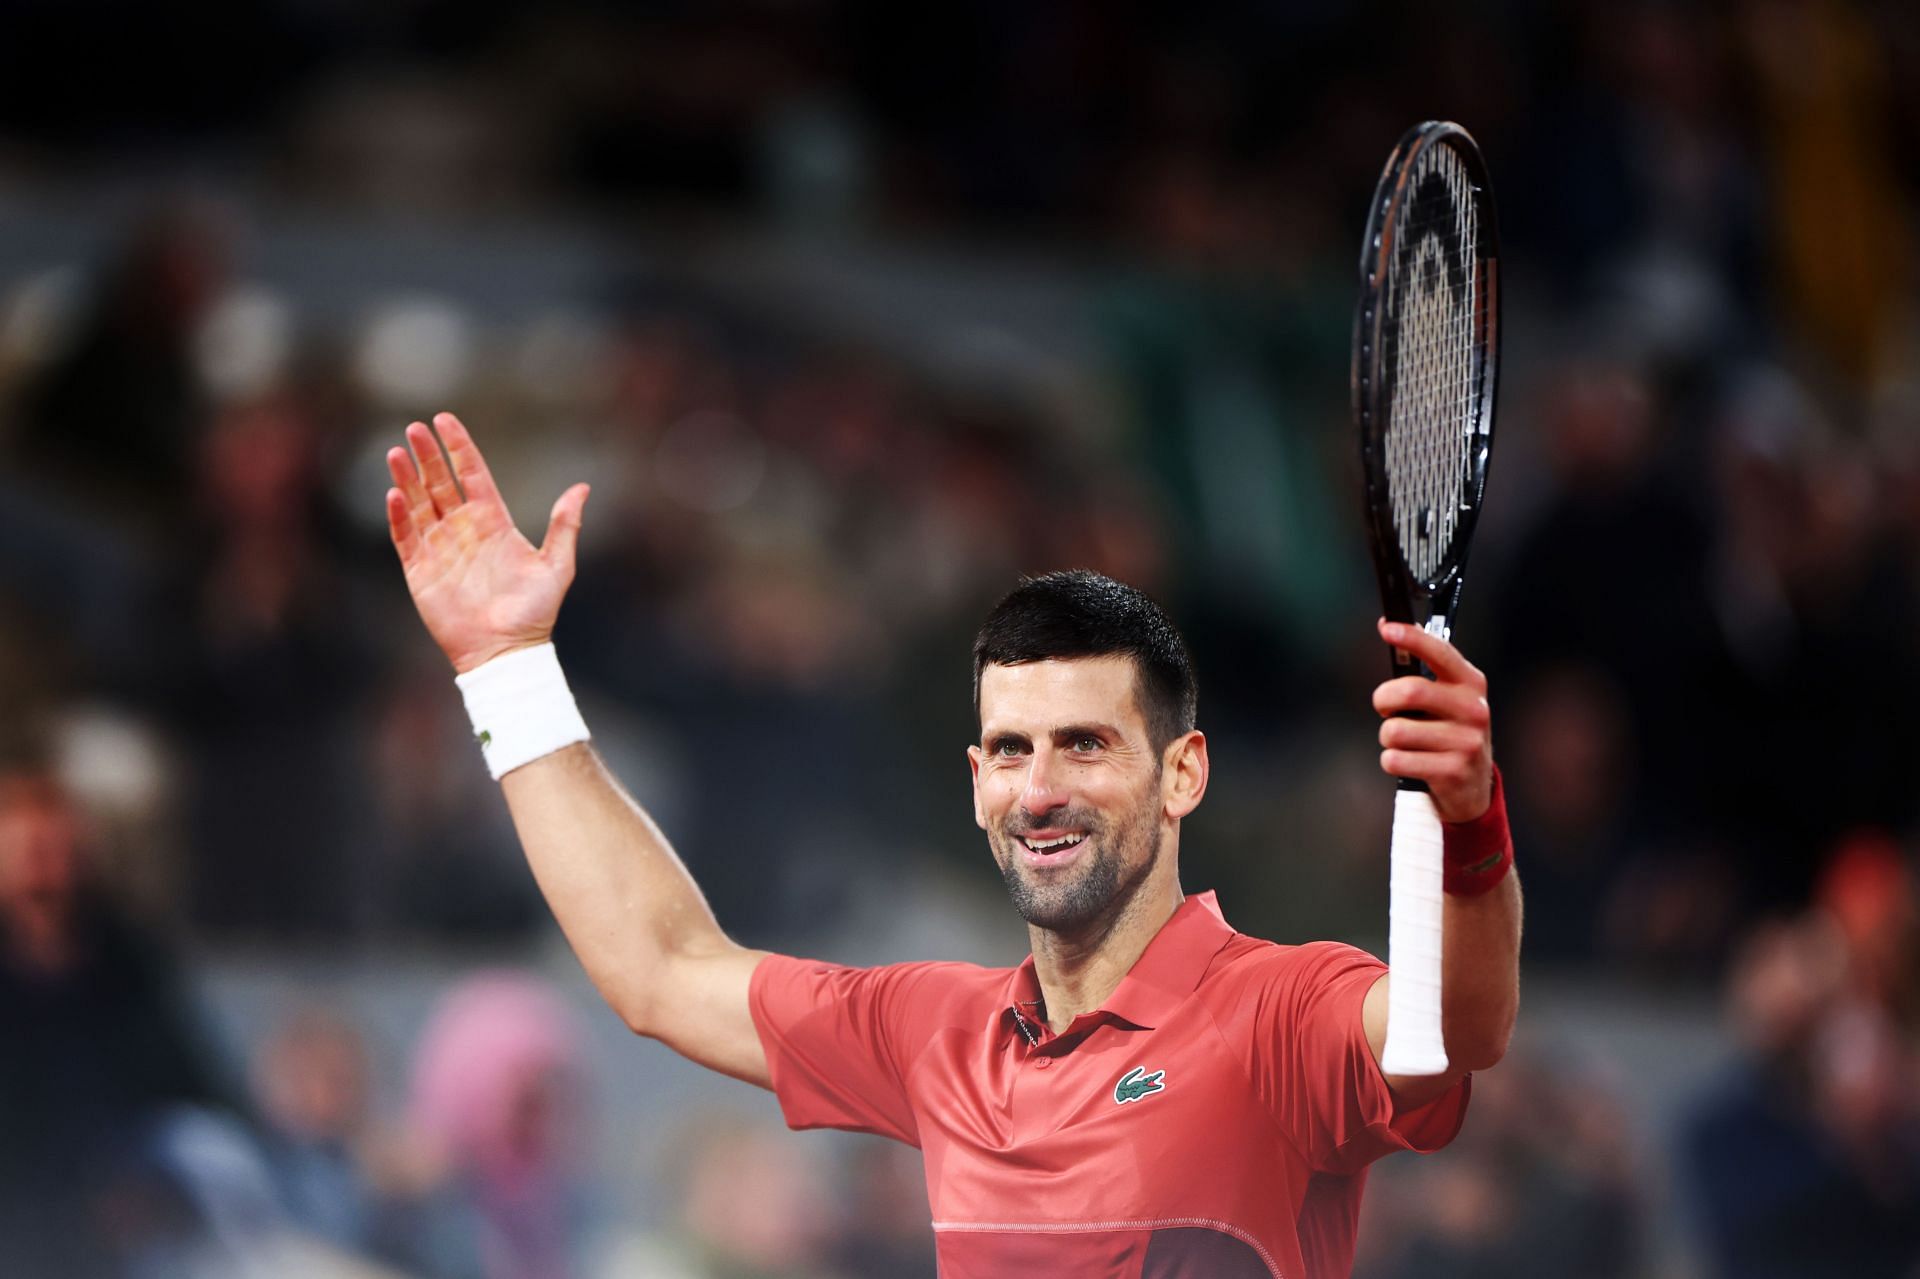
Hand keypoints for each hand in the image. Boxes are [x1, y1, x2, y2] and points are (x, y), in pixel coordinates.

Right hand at [385, 412, 589, 673]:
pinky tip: (394, 493)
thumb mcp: (557, 566)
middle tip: (414, 427)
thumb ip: (565, 526)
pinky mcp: (420, 571)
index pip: (472, 474)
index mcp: (493, 522)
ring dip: (407, 478)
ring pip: (418, 504)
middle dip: (427, 455)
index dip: (459, 447)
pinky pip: (406, 537)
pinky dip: (399, 516)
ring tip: (396, 452)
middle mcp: (464, 530)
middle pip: (440, 482)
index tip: (444, 419)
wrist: (506, 651)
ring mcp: (440, 548)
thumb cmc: (535, 612)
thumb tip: (582, 487)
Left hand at [1372, 619, 1492, 821]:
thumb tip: (1392, 630)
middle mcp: (1474, 709)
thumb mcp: (1450, 699)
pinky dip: (1392, 762)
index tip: (1387, 629)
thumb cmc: (1451, 734)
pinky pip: (1395, 760)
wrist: (1472, 786)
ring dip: (1388, 738)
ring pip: (1395, 731)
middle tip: (1385, 708)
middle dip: (1383, 699)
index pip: (1440, 652)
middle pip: (1410, 692)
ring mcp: (1466, 742)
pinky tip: (1410, 763)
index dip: (1412, 638)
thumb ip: (1425, 671)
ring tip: (1406, 742)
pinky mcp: (1452, 771)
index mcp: (1471, 684)